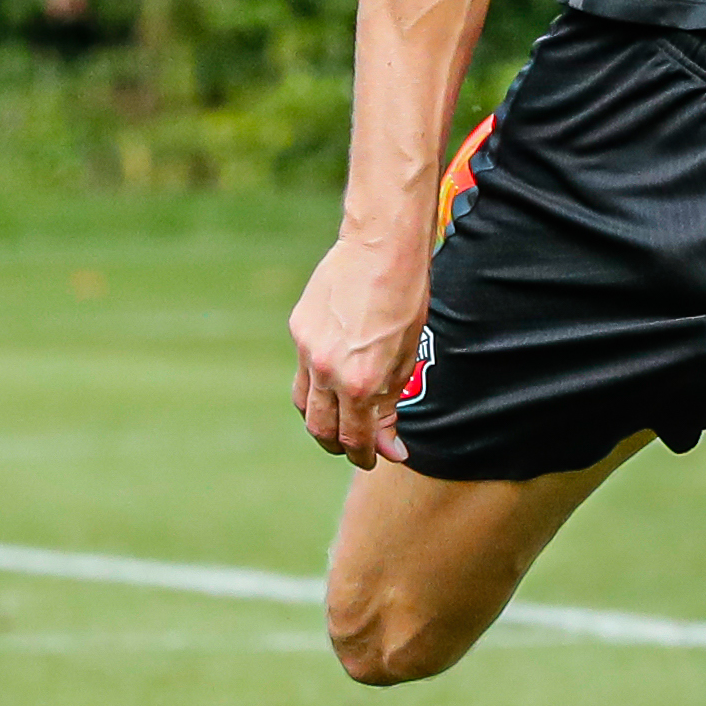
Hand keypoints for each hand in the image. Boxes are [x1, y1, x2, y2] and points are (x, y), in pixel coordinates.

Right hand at [288, 231, 427, 468]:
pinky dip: (316, 386)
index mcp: (361, 383)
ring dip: (321, 421)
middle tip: (357, 448)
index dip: (367, 455)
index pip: (356, 438)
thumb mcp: (407, 357)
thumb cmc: (407, 299)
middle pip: (322, 429)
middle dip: (340, 446)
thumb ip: (390, 403)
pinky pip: (302, 371)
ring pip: (305, 404)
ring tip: (340, 422)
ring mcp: (308, 350)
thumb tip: (388, 444)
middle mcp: (328, 372)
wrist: (382, 248)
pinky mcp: (298, 330)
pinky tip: (333, 382)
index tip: (377, 458)